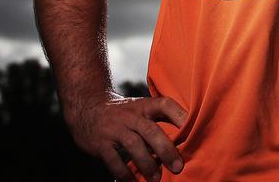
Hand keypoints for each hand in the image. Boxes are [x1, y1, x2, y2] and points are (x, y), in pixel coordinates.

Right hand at [66, 93, 188, 181]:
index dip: (179, 115)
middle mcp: (130, 116)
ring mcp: (114, 129)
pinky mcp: (100, 143)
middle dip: (165, 150)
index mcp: (143, 106)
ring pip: (133, 146)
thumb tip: (186, 139)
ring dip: (147, 164)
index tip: (193, 129)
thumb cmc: (122, 113)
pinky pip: (114, 160)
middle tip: (177, 167)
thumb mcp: (140, 109)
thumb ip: (158, 120)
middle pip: (151, 130)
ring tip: (157, 179)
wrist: (86, 108)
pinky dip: (124, 173)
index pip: (164, 104)